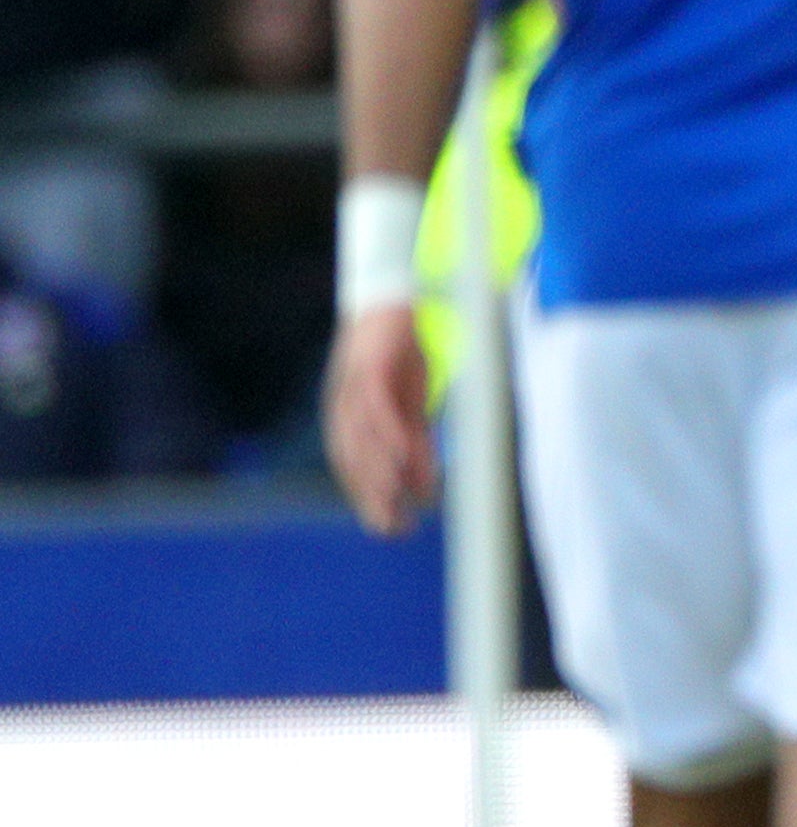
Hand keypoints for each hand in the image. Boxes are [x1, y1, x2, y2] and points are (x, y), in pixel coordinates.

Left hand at [323, 303, 436, 535]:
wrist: (390, 297)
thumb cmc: (399, 352)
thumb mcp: (412, 404)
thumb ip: (415, 445)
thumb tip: (424, 489)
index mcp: (348, 416)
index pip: (353, 465)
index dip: (368, 498)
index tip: (386, 527)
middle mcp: (342, 406)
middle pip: (353, 460)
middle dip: (371, 497)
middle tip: (391, 529)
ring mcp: (352, 388)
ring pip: (361, 439)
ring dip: (379, 474)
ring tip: (397, 502)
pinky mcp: (369, 369)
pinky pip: (377, 409)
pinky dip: (389, 435)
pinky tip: (403, 459)